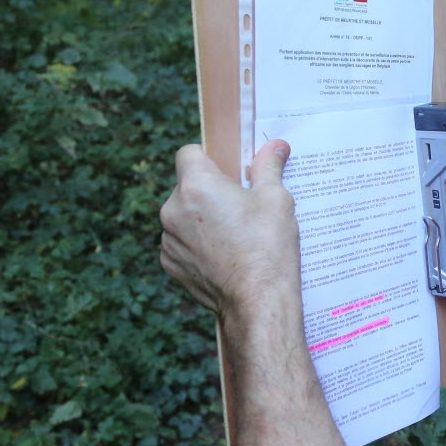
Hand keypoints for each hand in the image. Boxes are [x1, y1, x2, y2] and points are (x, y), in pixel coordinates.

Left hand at [159, 140, 301, 317]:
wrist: (258, 300)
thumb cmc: (268, 247)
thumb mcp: (276, 199)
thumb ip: (269, 167)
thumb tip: (275, 145)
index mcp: (196, 185)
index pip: (188, 153)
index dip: (208, 157)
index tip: (227, 171)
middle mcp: (173, 209)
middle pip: (187, 187)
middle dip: (209, 192)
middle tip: (241, 208)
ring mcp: (168, 239)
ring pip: (183, 216)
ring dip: (201, 220)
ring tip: (234, 236)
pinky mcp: (171, 264)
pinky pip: (181, 243)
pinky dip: (197, 245)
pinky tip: (224, 256)